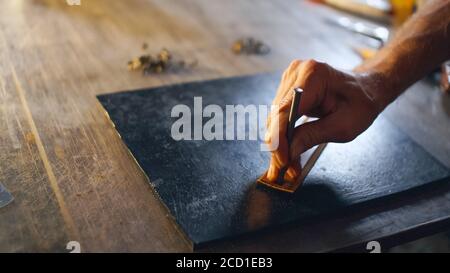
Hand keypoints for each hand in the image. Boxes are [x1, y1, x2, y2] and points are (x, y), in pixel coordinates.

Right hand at [264, 59, 382, 182]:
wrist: (366, 88)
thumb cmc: (361, 102)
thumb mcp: (344, 125)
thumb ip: (313, 136)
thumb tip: (289, 151)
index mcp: (313, 75)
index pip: (284, 110)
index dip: (279, 138)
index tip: (282, 160)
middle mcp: (297, 72)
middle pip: (276, 116)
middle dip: (279, 145)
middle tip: (285, 170)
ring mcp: (291, 78)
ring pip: (275, 118)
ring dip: (280, 143)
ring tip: (290, 163)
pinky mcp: (288, 87)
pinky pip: (279, 115)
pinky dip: (283, 135)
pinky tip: (289, 150)